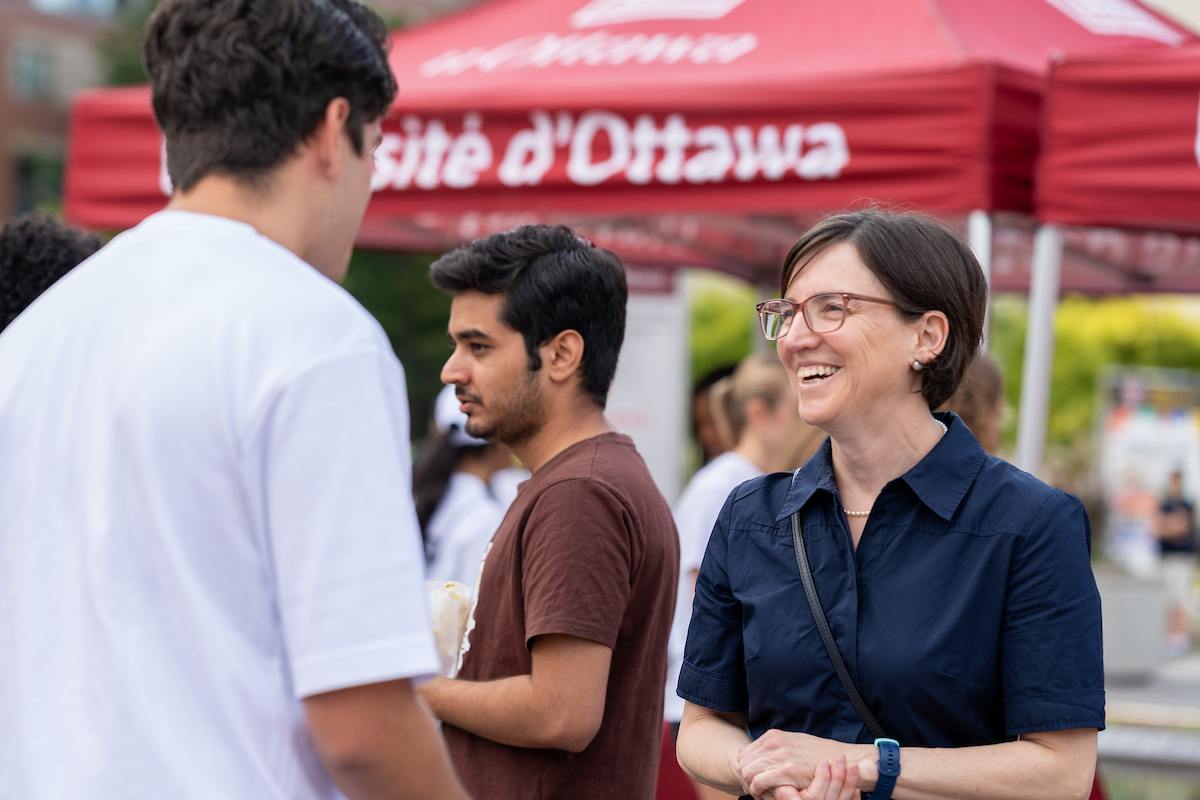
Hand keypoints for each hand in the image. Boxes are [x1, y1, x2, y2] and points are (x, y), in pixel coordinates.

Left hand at [738, 729, 869, 799]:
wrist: (840, 760)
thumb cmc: (818, 756)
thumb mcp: (793, 745)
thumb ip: (777, 749)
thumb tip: (762, 758)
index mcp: (773, 736)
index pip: (745, 752)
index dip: (744, 768)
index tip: (749, 780)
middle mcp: (773, 743)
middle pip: (742, 761)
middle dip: (743, 778)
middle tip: (750, 789)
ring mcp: (779, 755)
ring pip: (747, 772)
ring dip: (748, 785)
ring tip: (756, 794)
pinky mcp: (786, 771)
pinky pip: (758, 782)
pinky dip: (756, 791)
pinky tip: (762, 796)